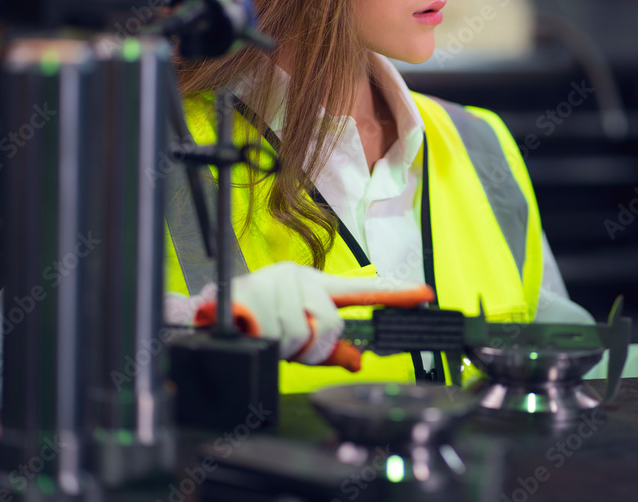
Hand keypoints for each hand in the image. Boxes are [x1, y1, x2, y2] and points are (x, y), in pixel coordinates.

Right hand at [191, 262, 433, 371]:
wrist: (210, 316)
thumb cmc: (257, 322)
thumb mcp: (298, 334)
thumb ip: (329, 348)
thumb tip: (358, 360)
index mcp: (316, 285)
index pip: (362, 289)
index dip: (397, 294)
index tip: (426, 295)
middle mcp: (300, 277)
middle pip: (330, 324)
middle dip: (312, 348)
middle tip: (290, 347)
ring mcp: (278, 282)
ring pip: (301, 334)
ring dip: (285, 349)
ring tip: (267, 337)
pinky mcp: (254, 291)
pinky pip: (275, 332)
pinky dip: (266, 341)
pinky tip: (255, 331)